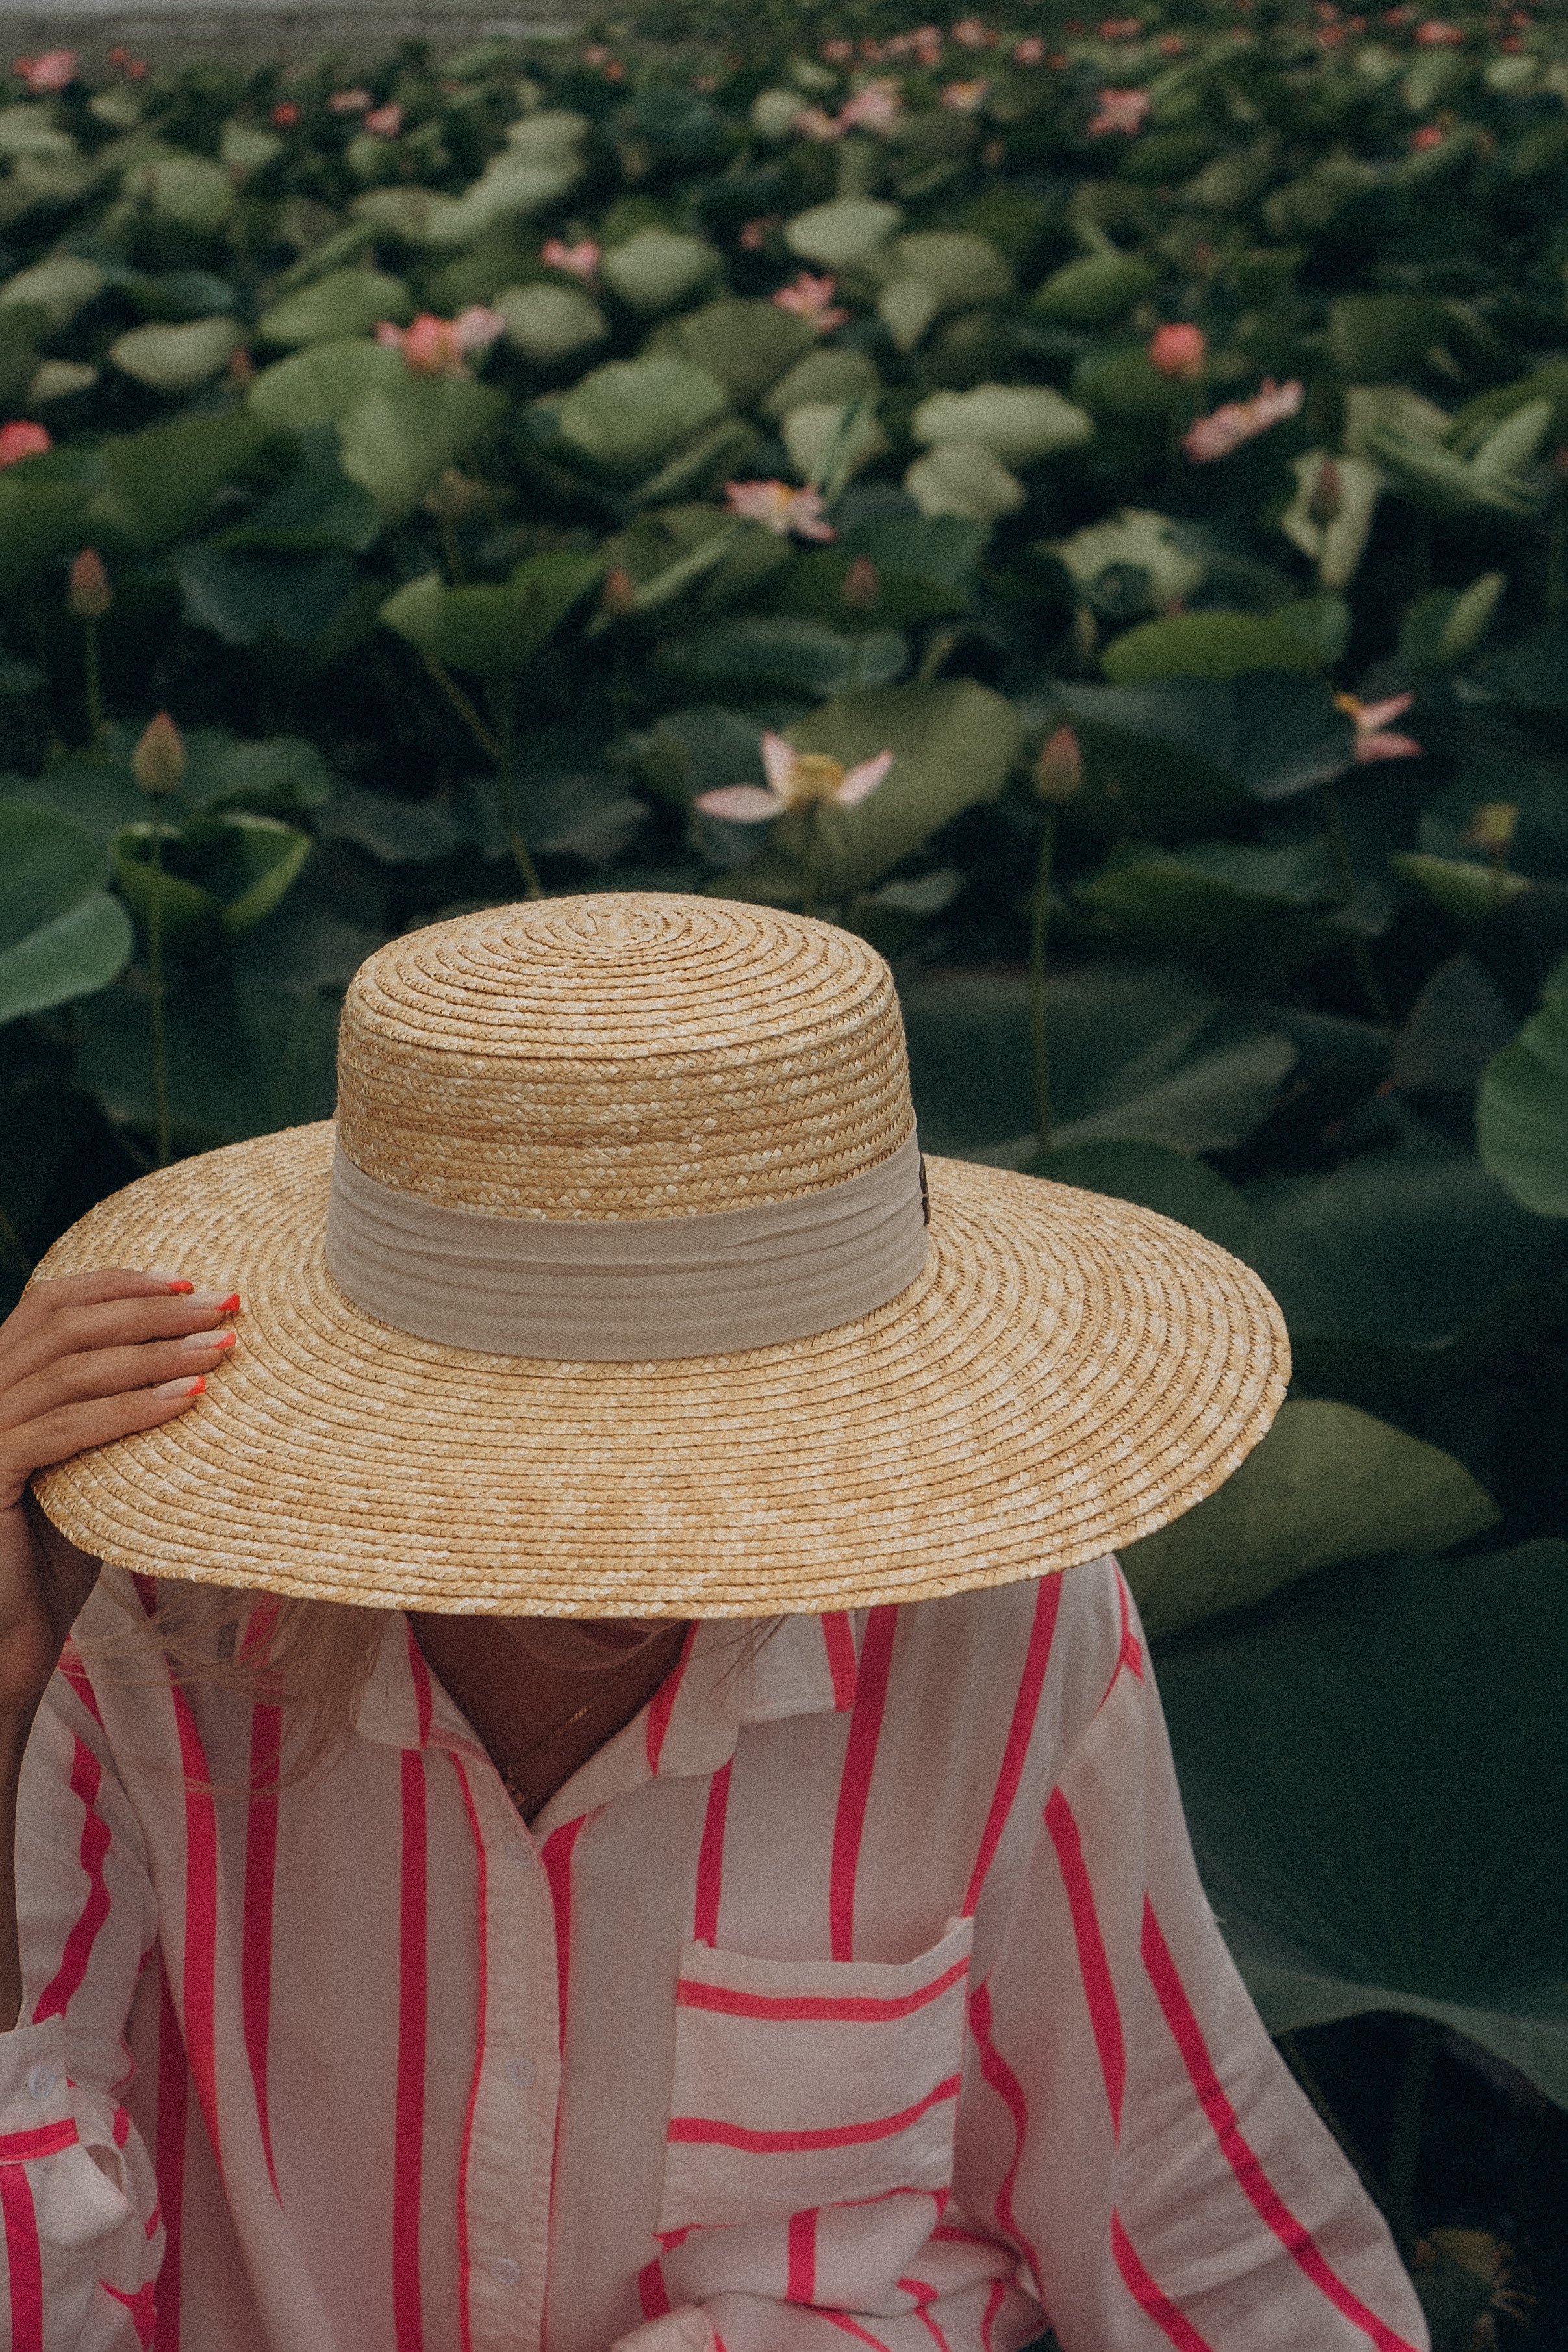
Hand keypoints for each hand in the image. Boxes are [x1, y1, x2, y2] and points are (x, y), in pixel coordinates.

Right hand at [0, 1267, 239, 1733]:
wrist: (2, 1644)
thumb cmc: (51, 1561)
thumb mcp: (88, 1471)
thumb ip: (115, 1416)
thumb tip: (199, 1366)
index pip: (51, 1303)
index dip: (119, 1283)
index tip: (191, 1282)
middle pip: (65, 1323)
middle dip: (151, 1307)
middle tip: (226, 1306)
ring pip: (69, 1369)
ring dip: (154, 1351)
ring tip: (221, 1350)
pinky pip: (63, 1429)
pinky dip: (128, 1409)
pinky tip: (185, 1401)